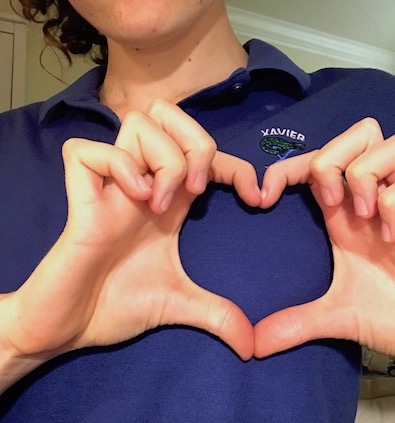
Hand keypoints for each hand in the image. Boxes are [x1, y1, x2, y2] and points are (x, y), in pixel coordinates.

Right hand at [1, 100, 260, 381]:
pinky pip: (87, 152)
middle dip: (194, 139)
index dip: (235, 163)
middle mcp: (143, 185)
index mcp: (169, 202)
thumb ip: (217, 314)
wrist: (70, 327)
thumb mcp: (177, 304)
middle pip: (165, 116)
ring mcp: (110, 188)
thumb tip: (252, 345)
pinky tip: (133, 197)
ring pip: (136, 124)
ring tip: (161, 202)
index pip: (203, 155)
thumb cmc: (117, 306)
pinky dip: (118, 164)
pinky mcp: (80, 199)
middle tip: (197, 186)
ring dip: (162, 158)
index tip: (258, 195)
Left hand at [255, 118, 394, 357]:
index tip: (261, 197)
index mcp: (345, 211)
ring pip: (376, 139)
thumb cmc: (393, 313)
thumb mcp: (339, 315)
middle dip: (329, 162)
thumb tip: (254, 345)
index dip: (282, 169)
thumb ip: (297, 323)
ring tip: (370, 217)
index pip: (310, 165)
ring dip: (363, 176)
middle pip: (350, 134)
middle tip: (330, 202)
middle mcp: (371, 194)